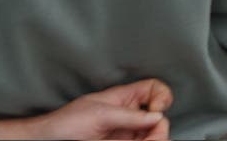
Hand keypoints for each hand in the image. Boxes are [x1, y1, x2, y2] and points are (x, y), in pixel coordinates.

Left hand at [22, 80, 172, 140]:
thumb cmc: (65, 124)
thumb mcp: (100, 114)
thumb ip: (129, 115)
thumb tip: (157, 116)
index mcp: (123, 99)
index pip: (154, 90)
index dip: (161, 96)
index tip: (157, 108)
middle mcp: (128, 116)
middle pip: (159, 117)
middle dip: (160, 126)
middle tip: (153, 135)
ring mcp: (126, 134)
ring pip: (153, 135)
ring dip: (155, 139)